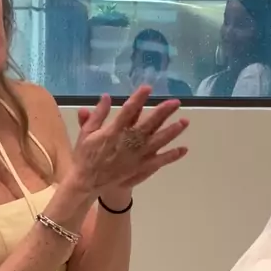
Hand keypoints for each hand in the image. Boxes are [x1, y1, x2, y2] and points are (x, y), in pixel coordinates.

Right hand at [71, 86, 188, 193]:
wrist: (87, 182)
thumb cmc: (86, 155)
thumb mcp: (86, 133)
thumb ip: (96, 115)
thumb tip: (106, 97)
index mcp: (113, 132)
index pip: (128, 111)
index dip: (139, 99)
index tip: (148, 88)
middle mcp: (128, 143)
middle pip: (148, 124)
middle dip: (162, 113)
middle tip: (175, 102)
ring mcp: (136, 156)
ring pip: (157, 141)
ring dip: (171, 132)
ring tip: (184, 122)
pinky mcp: (140, 167)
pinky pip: (158, 161)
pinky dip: (171, 156)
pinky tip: (183, 149)